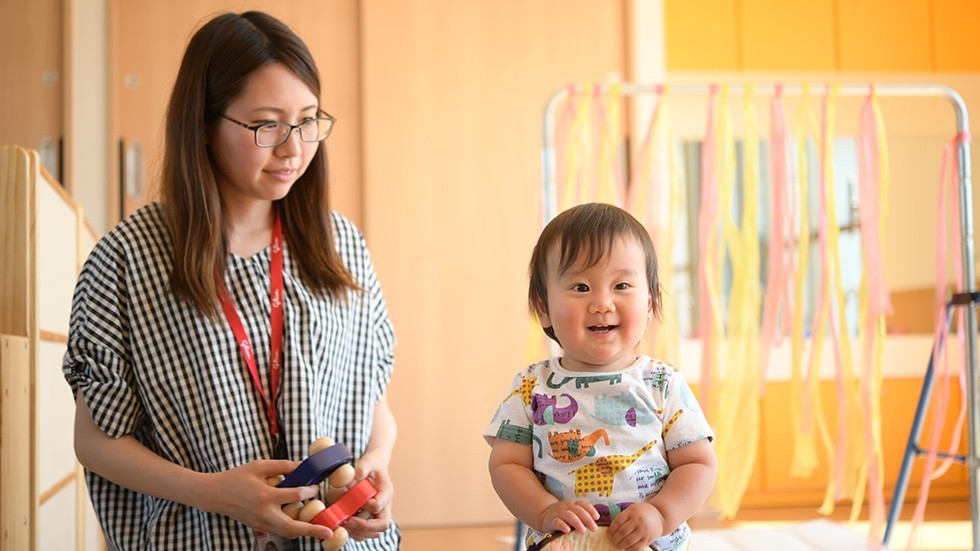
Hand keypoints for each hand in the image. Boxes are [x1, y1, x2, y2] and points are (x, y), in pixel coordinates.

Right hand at [196, 459, 332, 540]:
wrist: (215, 495)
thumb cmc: (236, 478)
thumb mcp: (259, 466)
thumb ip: (282, 466)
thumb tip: (302, 465)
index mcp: (265, 495)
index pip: (294, 495)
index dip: (309, 491)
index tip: (316, 487)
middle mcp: (264, 513)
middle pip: (292, 527)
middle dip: (311, 530)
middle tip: (328, 532)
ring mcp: (261, 523)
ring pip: (287, 533)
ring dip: (304, 533)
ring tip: (320, 531)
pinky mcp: (258, 527)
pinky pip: (279, 532)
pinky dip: (292, 530)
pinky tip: (302, 526)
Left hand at [342, 450, 393, 540]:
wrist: (375, 466)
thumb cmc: (372, 464)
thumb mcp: (368, 461)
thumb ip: (362, 468)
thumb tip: (354, 477)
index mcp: (386, 491)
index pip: (379, 505)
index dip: (366, 506)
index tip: (353, 501)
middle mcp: (386, 505)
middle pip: (382, 524)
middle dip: (364, 526)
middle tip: (348, 521)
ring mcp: (380, 513)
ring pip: (376, 532)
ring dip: (360, 532)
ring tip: (345, 525)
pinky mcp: (373, 518)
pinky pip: (369, 533)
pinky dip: (358, 534)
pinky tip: (347, 526)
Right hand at [539, 500, 599, 533]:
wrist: (544, 514)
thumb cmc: (563, 516)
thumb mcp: (573, 512)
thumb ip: (582, 516)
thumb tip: (595, 524)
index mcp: (573, 504)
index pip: (583, 504)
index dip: (591, 509)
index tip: (597, 517)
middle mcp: (567, 507)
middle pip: (578, 510)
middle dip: (587, 519)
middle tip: (594, 528)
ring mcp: (559, 513)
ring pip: (569, 515)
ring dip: (577, 522)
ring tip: (583, 531)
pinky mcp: (552, 521)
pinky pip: (557, 522)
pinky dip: (563, 525)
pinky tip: (567, 530)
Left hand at [607, 501, 663, 550]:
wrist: (659, 516)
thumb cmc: (642, 512)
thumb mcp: (632, 509)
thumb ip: (623, 517)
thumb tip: (611, 529)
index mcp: (632, 512)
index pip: (617, 522)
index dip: (611, 529)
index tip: (609, 533)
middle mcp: (638, 521)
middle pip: (622, 532)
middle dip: (615, 539)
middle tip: (612, 540)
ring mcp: (644, 531)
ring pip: (628, 541)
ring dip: (620, 545)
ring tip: (618, 545)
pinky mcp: (648, 539)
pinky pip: (636, 547)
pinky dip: (629, 549)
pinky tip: (626, 548)